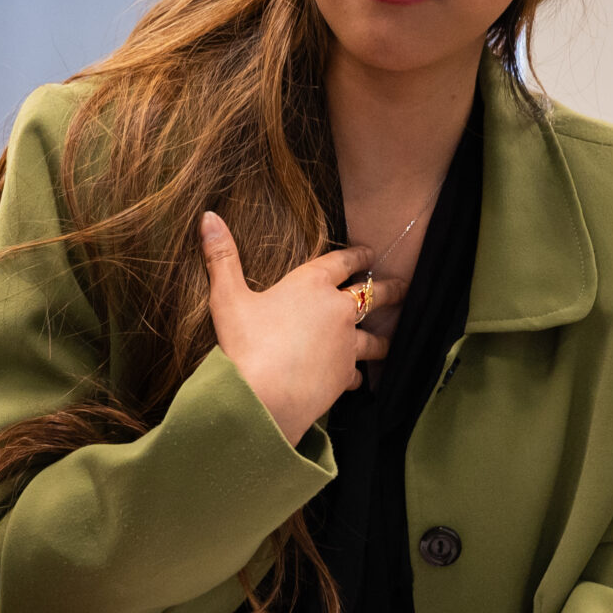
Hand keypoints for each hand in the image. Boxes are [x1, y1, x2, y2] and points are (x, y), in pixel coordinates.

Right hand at [201, 212, 392, 443]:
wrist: (261, 397)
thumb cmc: (243, 344)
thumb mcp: (227, 297)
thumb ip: (222, 256)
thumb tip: (208, 215)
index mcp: (311, 285)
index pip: (343, 262)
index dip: (358, 255)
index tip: (370, 252)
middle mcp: (337, 310)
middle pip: (373, 295)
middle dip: (389, 290)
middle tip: (403, 287)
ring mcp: (345, 345)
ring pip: (375, 338)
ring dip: (382, 338)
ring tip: (390, 340)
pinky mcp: (344, 376)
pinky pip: (358, 373)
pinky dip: (358, 374)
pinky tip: (357, 378)